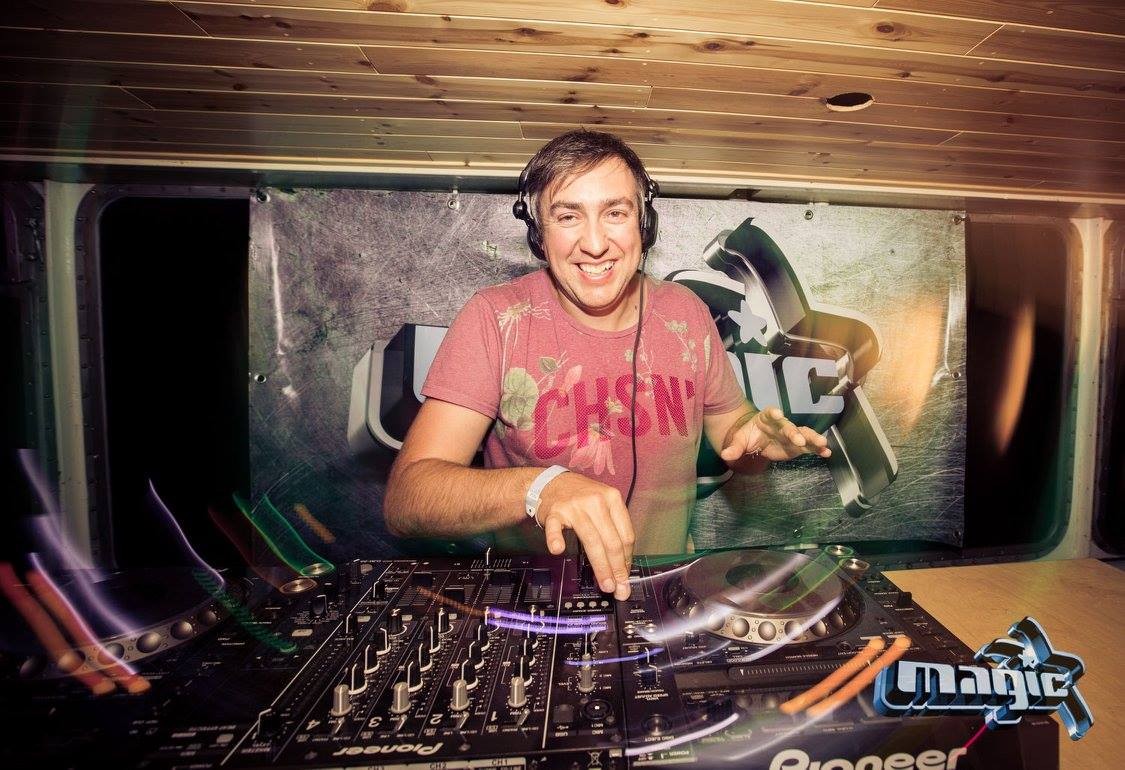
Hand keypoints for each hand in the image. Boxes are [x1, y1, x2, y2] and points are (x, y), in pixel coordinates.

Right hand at [536, 472, 633, 600]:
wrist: (552, 482)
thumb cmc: (581, 497)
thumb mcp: (604, 504)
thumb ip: (614, 528)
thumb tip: (624, 564)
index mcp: (613, 499)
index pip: (626, 535)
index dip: (627, 559)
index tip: (627, 576)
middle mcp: (596, 501)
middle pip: (611, 541)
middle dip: (617, 569)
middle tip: (619, 587)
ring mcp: (574, 507)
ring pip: (591, 541)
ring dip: (600, 566)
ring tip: (605, 584)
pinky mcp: (554, 512)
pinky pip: (555, 528)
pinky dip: (556, 539)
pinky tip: (558, 550)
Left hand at [719, 406, 831, 463]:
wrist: (756, 440)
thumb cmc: (749, 435)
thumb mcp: (739, 441)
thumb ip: (734, 447)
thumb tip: (726, 455)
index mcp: (766, 418)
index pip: (770, 413)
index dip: (774, 412)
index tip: (778, 413)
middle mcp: (782, 424)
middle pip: (789, 426)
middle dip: (794, 432)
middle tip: (799, 439)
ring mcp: (791, 434)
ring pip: (803, 434)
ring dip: (813, 438)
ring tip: (822, 443)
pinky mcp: (798, 445)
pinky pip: (809, 446)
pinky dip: (818, 449)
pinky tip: (827, 453)